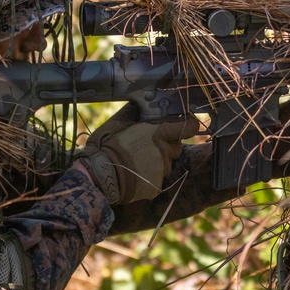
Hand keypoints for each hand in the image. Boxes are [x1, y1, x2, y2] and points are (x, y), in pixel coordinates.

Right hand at [79, 105, 198, 203]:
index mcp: (159, 134)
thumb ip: (135, 113)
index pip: (189, 127)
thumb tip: (141, 103)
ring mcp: (161, 171)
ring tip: (136, 161)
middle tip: (147, 145)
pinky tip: (134, 173)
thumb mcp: (118, 122)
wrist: (100, 175)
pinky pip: (157, 178)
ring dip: (156, 161)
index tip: (187, 125)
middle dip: (167, 145)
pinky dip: (148, 176)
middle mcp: (165, 152)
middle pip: (176, 147)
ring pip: (166, 164)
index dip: (189, 125)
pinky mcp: (156, 186)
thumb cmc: (107, 146)